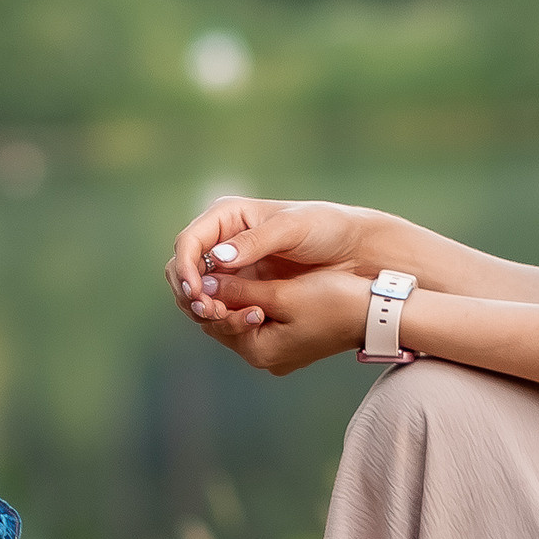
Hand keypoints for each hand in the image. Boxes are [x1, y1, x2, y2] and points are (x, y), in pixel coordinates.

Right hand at [164, 196, 384, 324]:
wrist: (355, 251)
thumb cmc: (326, 228)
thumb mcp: (293, 228)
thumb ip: (256, 241)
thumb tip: (218, 258)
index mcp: (227, 216)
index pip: (189, 242)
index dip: (186, 268)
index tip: (197, 292)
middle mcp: (223, 241)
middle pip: (183, 268)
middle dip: (189, 291)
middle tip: (207, 311)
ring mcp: (231, 268)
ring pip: (197, 291)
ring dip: (200, 307)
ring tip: (219, 319)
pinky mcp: (244, 289)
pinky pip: (219, 306)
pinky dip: (219, 316)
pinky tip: (234, 322)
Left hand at [199, 267, 376, 376]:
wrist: (375, 313)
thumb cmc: (333, 301)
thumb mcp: (283, 293)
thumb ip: (241, 290)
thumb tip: (204, 283)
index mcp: (259, 351)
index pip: (215, 321)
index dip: (205, 291)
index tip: (205, 262)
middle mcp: (265, 358)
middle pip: (224, 324)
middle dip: (215, 295)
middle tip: (211, 261)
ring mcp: (278, 353)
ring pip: (240, 321)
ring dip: (233, 296)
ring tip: (228, 264)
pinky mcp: (289, 342)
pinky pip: (258, 321)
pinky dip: (250, 301)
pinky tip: (250, 277)